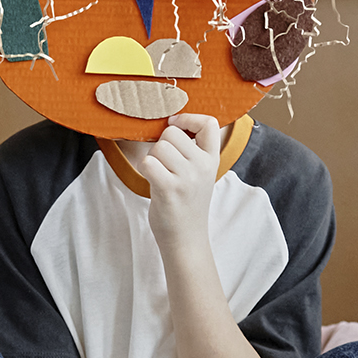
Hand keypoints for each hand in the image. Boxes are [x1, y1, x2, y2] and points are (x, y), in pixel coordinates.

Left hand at [138, 114, 224, 247]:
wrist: (186, 239)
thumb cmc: (187, 204)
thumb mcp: (199, 174)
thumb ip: (191, 151)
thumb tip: (170, 122)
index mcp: (212, 159)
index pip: (209, 122)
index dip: (188, 118)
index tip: (177, 126)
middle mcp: (203, 166)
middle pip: (172, 133)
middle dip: (162, 144)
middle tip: (165, 164)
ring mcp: (187, 178)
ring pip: (158, 147)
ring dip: (152, 159)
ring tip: (160, 175)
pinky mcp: (169, 189)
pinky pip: (148, 162)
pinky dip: (144, 169)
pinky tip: (152, 180)